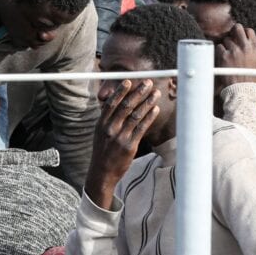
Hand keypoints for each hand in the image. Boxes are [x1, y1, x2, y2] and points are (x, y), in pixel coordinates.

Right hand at [85, 79, 160, 209]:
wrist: (102, 173)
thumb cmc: (103, 152)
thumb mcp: (100, 134)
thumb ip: (108, 120)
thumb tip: (116, 104)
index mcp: (101, 124)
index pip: (111, 104)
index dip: (120, 92)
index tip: (129, 81)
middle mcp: (110, 129)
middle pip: (125, 106)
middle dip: (138, 93)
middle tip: (147, 83)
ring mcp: (120, 137)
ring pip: (135, 116)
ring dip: (147, 102)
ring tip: (155, 93)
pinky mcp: (130, 146)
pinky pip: (141, 128)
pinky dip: (149, 117)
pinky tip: (155, 109)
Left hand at [215, 23, 255, 88]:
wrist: (242, 89)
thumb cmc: (251, 77)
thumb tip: (255, 40)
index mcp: (255, 48)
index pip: (249, 30)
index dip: (243, 31)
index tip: (240, 35)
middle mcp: (245, 47)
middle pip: (237, 28)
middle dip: (233, 31)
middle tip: (231, 36)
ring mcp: (234, 50)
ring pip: (226, 39)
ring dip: (226, 45)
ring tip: (228, 54)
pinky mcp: (224, 55)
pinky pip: (219, 47)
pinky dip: (220, 51)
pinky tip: (223, 58)